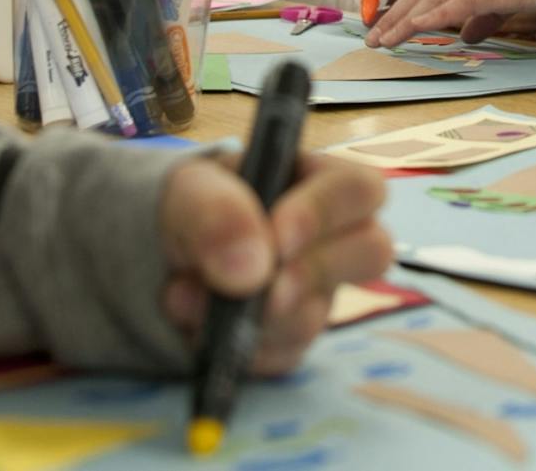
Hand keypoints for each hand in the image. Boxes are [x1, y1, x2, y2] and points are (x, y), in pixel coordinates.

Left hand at [157, 155, 390, 373]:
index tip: (277, 237)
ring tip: (183, 294)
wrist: (163, 252)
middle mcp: (333, 237)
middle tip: (259, 286)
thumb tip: (253, 270)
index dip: (326, 214)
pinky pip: (280, 354)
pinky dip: (234, 344)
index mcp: (319, 180)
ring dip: (247, 313)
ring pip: (315, 315)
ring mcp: (317, 291)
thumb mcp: (188, 191)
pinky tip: (195, 323)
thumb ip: (215, 212)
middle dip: (310, 273)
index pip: (360, 188)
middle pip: (372, 252)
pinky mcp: (290, 338)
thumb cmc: (193, 204)